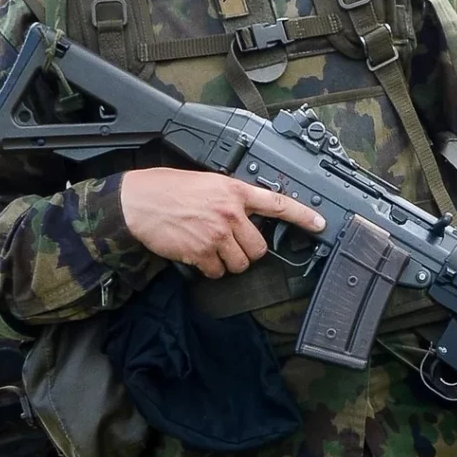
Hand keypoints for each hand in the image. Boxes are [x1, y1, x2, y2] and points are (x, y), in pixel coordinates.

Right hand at [121, 167, 325, 278]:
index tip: (320, 223)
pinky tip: (195, 254)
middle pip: (258, 249)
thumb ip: (231, 198)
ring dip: (227, 262)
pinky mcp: (202, 253)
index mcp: (234, 191)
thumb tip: (247, 215)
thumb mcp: (206, 183)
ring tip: (208, 247)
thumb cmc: (167, 190)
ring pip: (240, 264)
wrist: (137, 202)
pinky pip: (218, 272)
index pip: (277, 203)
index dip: (302, 215)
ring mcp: (217, 234)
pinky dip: (208, 269)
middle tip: (227, 242)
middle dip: (246, 251)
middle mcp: (230, 213)